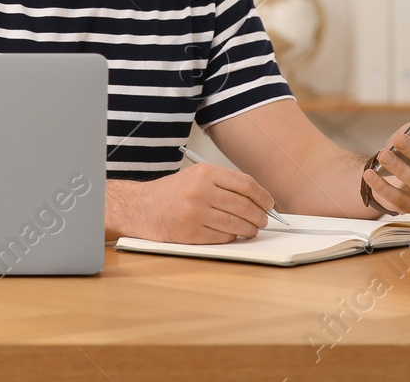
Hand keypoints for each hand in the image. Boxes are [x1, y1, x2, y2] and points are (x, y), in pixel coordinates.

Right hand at [106, 163, 276, 243]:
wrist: (140, 207)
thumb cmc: (171, 193)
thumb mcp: (195, 176)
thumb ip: (224, 184)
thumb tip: (258, 199)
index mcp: (205, 172)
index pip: (246, 185)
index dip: (263, 197)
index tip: (269, 204)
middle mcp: (200, 191)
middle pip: (244, 206)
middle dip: (260, 216)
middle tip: (263, 220)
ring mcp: (195, 213)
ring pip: (236, 225)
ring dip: (249, 230)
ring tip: (251, 229)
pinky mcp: (190, 233)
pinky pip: (222, 238)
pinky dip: (232, 238)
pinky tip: (231, 234)